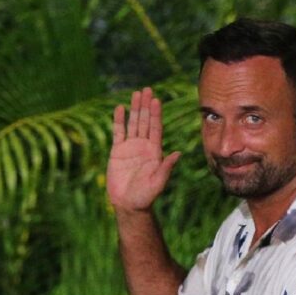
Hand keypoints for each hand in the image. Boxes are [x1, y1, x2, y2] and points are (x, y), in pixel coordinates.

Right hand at [107, 87, 180, 211]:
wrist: (128, 204)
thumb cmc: (146, 196)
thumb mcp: (158, 182)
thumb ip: (166, 167)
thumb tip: (178, 153)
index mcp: (154, 151)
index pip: (156, 128)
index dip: (156, 114)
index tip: (157, 100)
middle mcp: (143, 146)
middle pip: (145, 121)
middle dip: (146, 106)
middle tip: (147, 89)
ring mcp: (130, 147)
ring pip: (133, 123)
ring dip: (134, 109)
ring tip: (136, 93)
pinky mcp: (117, 152)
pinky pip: (118, 132)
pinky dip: (119, 120)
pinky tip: (120, 108)